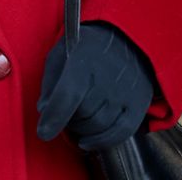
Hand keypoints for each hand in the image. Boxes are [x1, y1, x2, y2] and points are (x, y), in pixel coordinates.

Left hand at [37, 22, 154, 150]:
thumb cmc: (86, 48)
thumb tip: (44, 110)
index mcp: (84, 58)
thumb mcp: (61, 52)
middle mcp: (107, 76)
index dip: (54, 116)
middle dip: (68, 119)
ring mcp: (125, 92)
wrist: (125, 39)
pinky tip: (86, 142)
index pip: (68, 94)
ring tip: (76, 120)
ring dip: (82, 130)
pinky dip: (101, 142)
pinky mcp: (139, 105)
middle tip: (65, 112)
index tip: (43, 132)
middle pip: (82, 113)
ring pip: (98, 126)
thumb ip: (50, 81)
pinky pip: (119, 134)